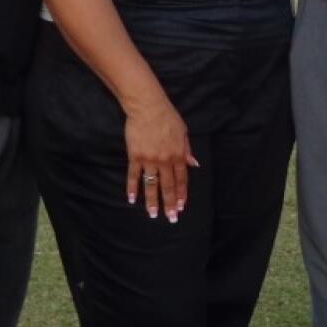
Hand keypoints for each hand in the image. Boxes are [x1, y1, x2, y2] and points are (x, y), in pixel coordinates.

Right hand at [124, 98, 196, 221]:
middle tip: (170, 218)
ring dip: (152, 201)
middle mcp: (165, 160)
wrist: (148, 108)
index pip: (181, 179)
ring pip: (151, 185)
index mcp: (179, 154)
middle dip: (170, 204)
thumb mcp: (183, 132)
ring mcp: (149, 160)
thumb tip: (194, 164)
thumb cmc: (167, 117)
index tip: (181, 207)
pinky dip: (132, 188)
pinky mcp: (135, 156)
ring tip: (153, 214)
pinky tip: (132, 200)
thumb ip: (187, 149)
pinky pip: (134, 176)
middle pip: (168, 186)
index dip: (181, 194)